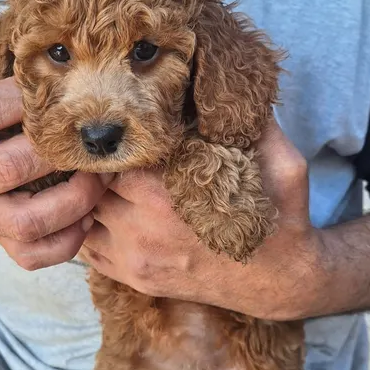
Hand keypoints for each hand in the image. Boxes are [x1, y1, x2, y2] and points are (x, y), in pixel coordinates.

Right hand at [0, 53, 110, 269]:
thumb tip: (36, 49)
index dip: (21, 100)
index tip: (56, 89)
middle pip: (9, 169)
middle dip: (59, 151)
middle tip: (91, 139)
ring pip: (27, 222)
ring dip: (73, 200)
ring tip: (98, 178)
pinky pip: (33, 255)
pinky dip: (67, 241)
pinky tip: (87, 215)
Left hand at [81, 118, 320, 319]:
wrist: (280, 282)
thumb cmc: (280, 218)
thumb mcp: (284, 165)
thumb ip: (258, 126)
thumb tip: (239, 87)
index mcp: (169, 196)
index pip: (112, 159)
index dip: (116, 145)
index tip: (126, 135)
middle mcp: (143, 230)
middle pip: (92, 187)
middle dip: (100, 169)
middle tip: (112, 155)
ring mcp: (135, 259)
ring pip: (84, 217)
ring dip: (92, 198)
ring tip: (108, 182)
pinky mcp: (135, 279)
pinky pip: (89, 251)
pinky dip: (90, 229)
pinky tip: (108, 212)